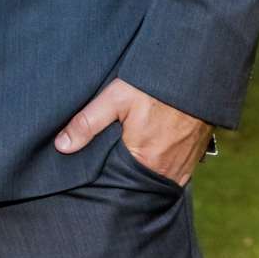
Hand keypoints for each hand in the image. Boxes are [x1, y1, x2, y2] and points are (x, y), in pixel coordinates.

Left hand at [54, 77, 213, 185]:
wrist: (197, 75)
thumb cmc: (156, 86)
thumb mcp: (116, 98)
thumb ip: (88, 123)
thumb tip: (61, 146)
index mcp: (145, 161)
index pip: (117, 182)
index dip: (103, 178)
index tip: (92, 170)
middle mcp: (166, 172)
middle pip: (135, 183)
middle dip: (121, 177)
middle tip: (108, 163)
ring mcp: (182, 168)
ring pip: (153, 180)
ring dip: (141, 172)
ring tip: (126, 158)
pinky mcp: (193, 160)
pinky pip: (171, 174)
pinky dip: (159, 168)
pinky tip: (149, 154)